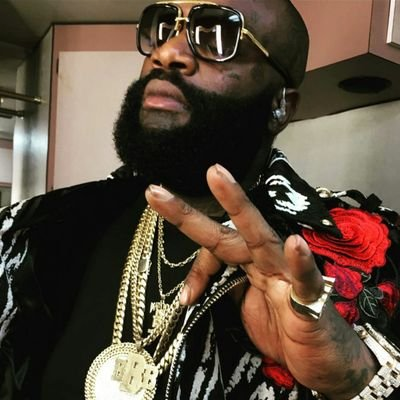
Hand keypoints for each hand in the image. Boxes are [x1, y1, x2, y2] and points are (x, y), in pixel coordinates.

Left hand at [145, 164, 376, 398]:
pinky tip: (294, 245)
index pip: (214, 252)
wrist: (328, 361)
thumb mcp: (245, 309)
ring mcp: (287, 275)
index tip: (186, 299)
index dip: (196, 271)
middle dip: (190, 213)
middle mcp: (266, 262)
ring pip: (260, 237)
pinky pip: (306, 279)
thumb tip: (196, 285)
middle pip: (226, 231)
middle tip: (155, 191)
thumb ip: (225, 288)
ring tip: (217, 177)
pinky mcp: (312, 299)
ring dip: (239, 206)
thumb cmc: (286, 329)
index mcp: (249, 264)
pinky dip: (300, 263)